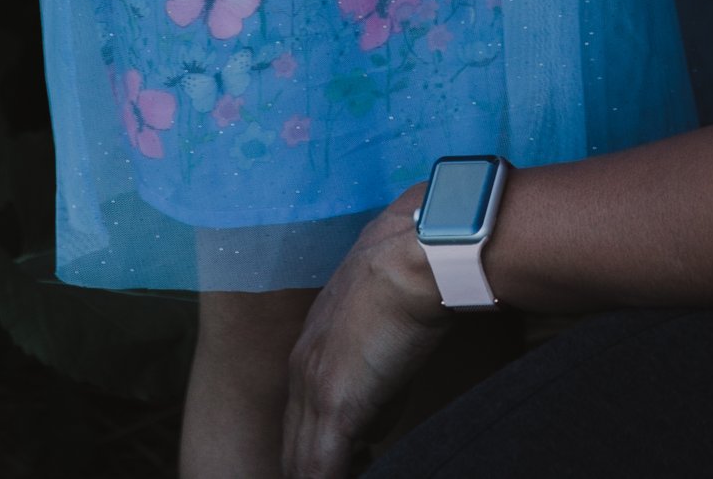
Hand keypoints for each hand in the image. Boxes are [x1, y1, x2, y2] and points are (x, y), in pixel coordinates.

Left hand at [283, 193, 449, 478]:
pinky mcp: (336, 405)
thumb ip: (376, 376)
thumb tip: (376, 422)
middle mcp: (302, 368)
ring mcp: (314, 387)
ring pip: (301, 461)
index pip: (302, 415)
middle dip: (309, 468)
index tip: (340, 463)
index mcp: (312, 347)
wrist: (418, 256)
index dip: (316, 447)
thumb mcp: (385, 328)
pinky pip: (321, 469)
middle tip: (332, 476)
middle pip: (294, 444)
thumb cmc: (412, 278)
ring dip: (315, 475)